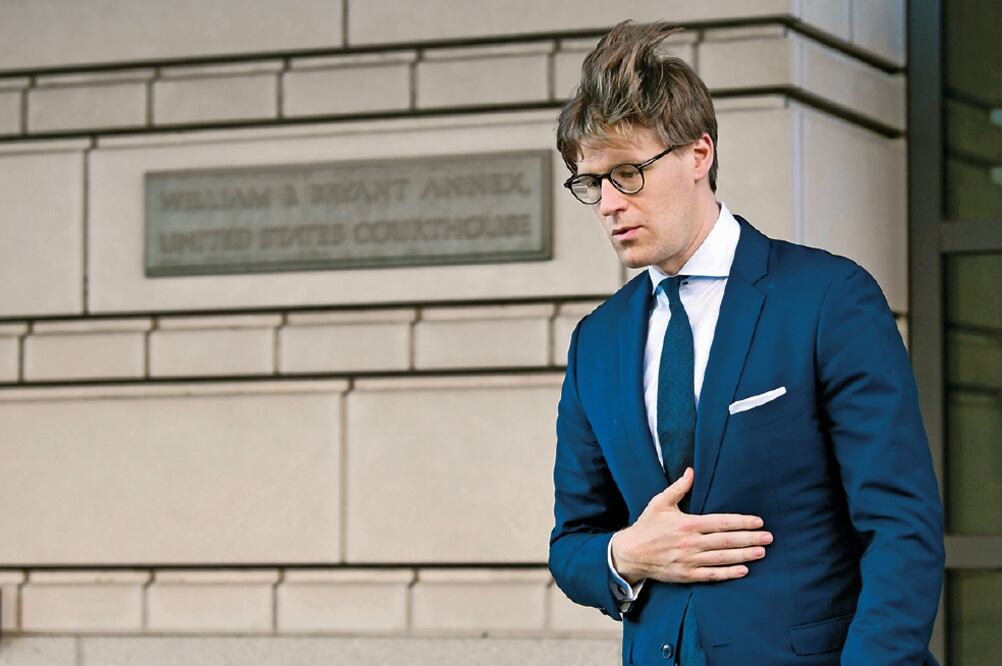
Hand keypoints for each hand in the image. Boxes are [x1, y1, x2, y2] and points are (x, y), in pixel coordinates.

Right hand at [610, 467, 771, 584]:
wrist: (630, 553)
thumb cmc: (647, 526)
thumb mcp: (659, 503)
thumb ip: (678, 488)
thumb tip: (691, 471)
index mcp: (687, 524)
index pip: (721, 522)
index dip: (741, 522)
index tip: (758, 522)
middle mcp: (690, 542)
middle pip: (726, 541)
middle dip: (749, 538)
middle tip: (769, 538)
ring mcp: (689, 560)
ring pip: (722, 558)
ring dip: (744, 555)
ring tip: (761, 552)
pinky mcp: (686, 574)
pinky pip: (711, 575)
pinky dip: (728, 573)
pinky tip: (743, 570)